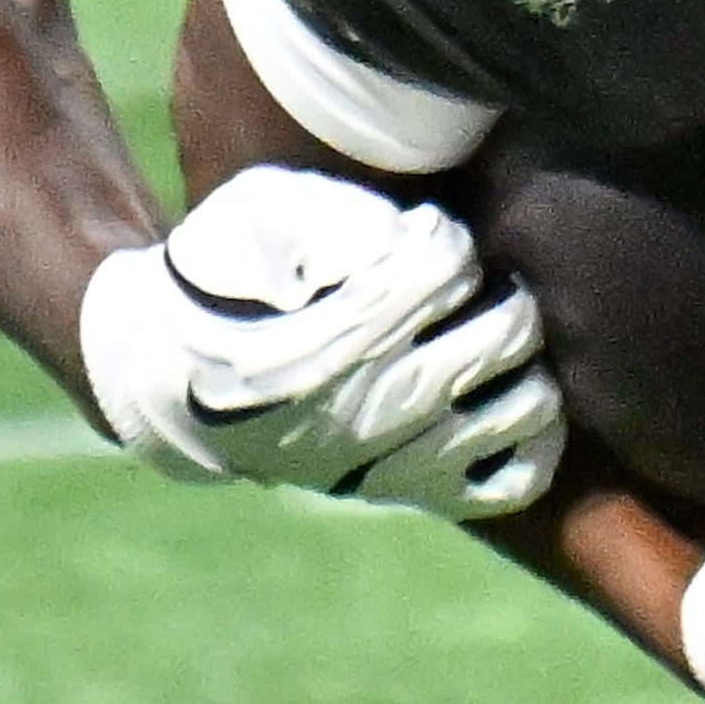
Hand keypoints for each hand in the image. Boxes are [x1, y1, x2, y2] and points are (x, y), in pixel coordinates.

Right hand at [79, 164, 560, 519]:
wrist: (172, 379)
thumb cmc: (225, 279)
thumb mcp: (253, 215)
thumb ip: (332, 210)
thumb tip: (406, 237)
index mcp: (330, 333)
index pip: (445, 268)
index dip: (447, 235)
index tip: (426, 232)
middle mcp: (367, 407)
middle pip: (501, 335)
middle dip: (504, 289)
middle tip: (479, 280)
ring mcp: (391, 461)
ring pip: (521, 410)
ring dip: (528, 360)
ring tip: (498, 334)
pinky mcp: (402, 492)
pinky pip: (506, 483)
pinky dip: (532, 441)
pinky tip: (507, 395)